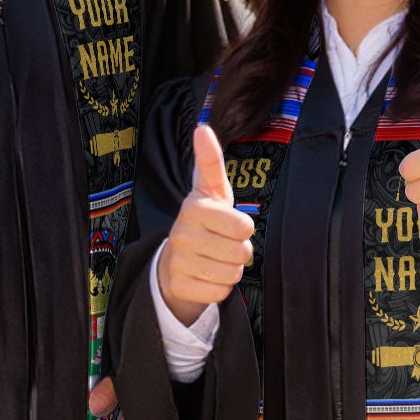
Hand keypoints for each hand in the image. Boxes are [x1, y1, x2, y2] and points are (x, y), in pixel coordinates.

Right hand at [156, 122, 253, 325]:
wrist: (174, 260)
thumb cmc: (204, 220)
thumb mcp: (210, 190)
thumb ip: (210, 161)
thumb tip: (202, 128)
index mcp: (194, 208)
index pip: (244, 226)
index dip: (243, 228)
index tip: (229, 223)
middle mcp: (182, 234)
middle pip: (241, 252)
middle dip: (239, 251)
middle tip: (223, 244)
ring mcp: (179, 262)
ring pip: (232, 273)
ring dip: (230, 269)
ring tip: (215, 259)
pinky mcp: (180, 286)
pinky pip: (220, 292)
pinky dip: (219, 287)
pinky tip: (206, 276)